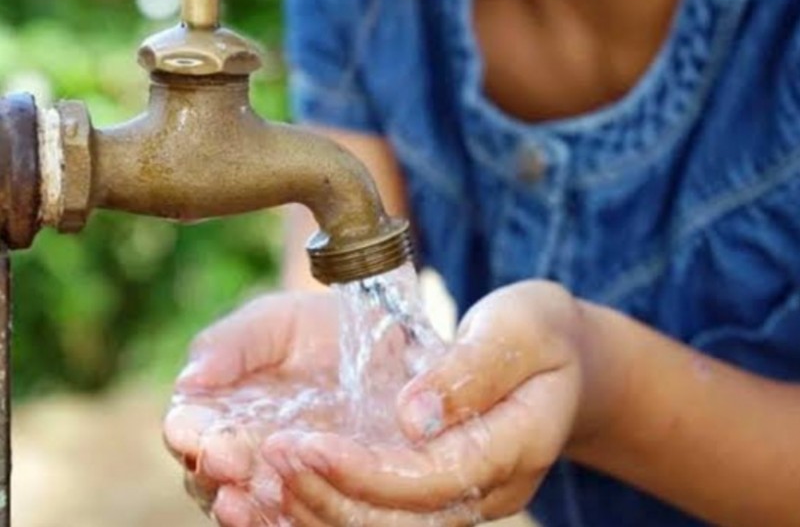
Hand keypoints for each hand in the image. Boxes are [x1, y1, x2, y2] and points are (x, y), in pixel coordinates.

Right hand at [163, 291, 343, 525]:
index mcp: (212, 412)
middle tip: (233, 464)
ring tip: (258, 494)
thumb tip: (189, 380)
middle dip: (218, 473)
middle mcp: (235, 455)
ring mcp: (276, 480)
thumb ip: (231, 344)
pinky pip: (298, 519)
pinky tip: (294, 514)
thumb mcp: (273, 322)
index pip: (187, 430)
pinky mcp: (319, 496)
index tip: (208, 436)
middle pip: (211, 477)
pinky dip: (292, 519)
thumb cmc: (311, 327)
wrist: (376, 341)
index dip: (192, 435)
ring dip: (251, 506)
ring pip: (250, 505)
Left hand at [263, 281, 611, 525]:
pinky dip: (327, 504)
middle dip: (326, 497)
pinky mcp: (436, 489)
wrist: (562, 359)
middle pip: (399, 520)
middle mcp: (487, 488)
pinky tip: (280, 487)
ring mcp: (462, 495)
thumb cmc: (539, 332)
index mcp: (516, 446)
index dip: (365, 472)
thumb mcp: (518, 329)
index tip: (303, 445)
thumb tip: (413, 416)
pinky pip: (378, 513)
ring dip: (316, 510)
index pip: (432, 479)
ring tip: (258, 480)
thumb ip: (471, 371)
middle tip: (267, 459)